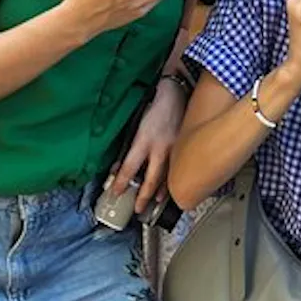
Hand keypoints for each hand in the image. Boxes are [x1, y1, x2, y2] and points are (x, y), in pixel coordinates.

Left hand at [108, 82, 187, 213]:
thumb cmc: (156, 105)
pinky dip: (174, 180)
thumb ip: (130, 146)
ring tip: (153, 204)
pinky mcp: (185, 147)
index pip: (129, 167)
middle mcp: (160, 147)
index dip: (121, 182)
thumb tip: (119, 165)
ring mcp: (175, 148)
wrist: (179, 91)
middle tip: (137, 210)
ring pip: (167, 177)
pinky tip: (172, 188)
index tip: (115, 192)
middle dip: (143, 196)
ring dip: (159, 193)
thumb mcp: (137, 124)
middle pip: (151, 179)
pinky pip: (178, 169)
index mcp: (144, 140)